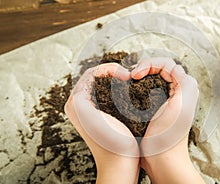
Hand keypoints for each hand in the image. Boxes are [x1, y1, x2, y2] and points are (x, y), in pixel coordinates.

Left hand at [65, 63, 138, 183]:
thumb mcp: (89, 115)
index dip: (109, 69)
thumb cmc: (112, 143)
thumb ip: (82, 94)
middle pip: (96, 77)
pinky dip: (118, 89)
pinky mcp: (102, 115)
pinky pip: (108, 94)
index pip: (91, 73)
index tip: (126, 76)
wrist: (120, 164)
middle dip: (113, 73)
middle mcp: (80, 104)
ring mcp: (91, 110)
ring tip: (129, 82)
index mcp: (75, 102)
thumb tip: (89, 78)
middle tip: (128, 77)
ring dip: (116, 80)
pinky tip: (128, 93)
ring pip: (103, 85)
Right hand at [131, 57, 204, 182]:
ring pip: (151, 78)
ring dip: (139, 76)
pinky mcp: (155, 108)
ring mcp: (165, 100)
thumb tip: (174, 68)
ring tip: (129, 82)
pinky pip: (146, 90)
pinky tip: (129, 93)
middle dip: (143, 67)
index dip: (149, 64)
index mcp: (184, 87)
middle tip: (131, 76)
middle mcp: (176, 91)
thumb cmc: (169, 136)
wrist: (161, 159)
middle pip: (158, 68)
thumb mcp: (181, 106)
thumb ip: (185, 82)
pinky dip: (136, 87)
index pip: (166, 63)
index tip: (135, 75)